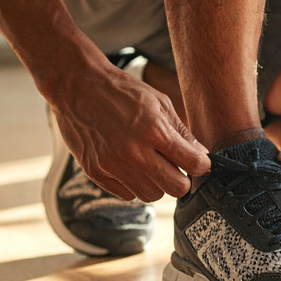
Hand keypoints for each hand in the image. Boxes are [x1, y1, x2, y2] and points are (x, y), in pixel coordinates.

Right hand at [51, 67, 210, 201]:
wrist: (77, 85)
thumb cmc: (122, 92)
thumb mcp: (159, 103)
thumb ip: (182, 132)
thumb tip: (203, 156)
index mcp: (154, 131)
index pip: (194, 164)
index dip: (201, 165)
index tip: (198, 162)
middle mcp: (134, 152)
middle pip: (176, 188)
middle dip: (182, 180)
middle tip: (175, 167)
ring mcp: (113, 165)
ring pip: (152, 195)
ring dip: (157, 184)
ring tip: (149, 164)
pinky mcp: (96, 173)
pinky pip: (128, 195)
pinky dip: (134, 184)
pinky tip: (129, 165)